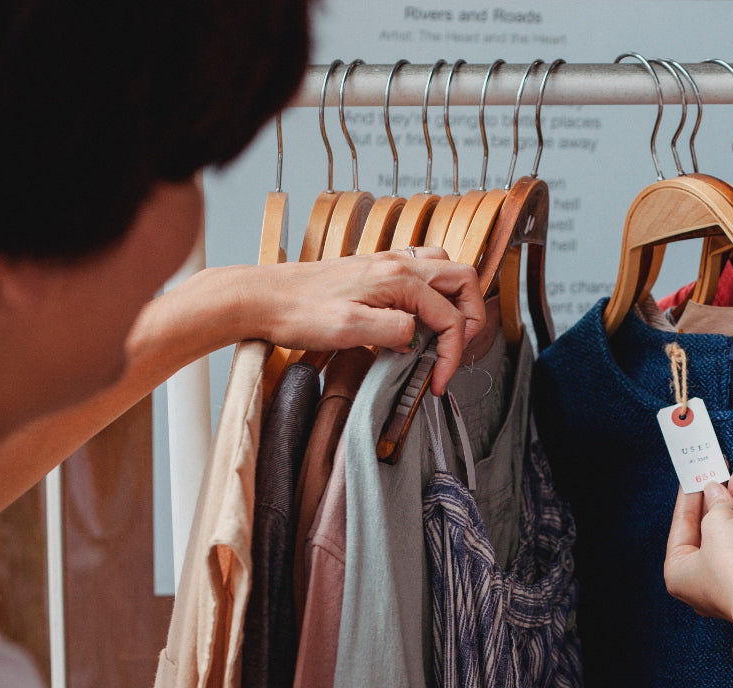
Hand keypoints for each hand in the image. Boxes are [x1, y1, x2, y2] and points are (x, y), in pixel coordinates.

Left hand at [215, 247, 486, 394]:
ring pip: (446, 271)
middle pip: (463, 280)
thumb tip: (420, 337)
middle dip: (470, 318)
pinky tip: (418, 317)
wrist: (262, 297)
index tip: (439, 380)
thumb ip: (395, 330)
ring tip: (445, 333)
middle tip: (456, 351)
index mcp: (398, 278)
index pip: (450, 316)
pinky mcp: (376, 271)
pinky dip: (434, 293)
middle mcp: (398, 264)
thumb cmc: (298, 312)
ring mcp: (388, 263)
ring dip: (456, 301)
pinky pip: (423, 272)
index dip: (453, 353)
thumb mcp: (349, 329)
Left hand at [664, 470, 732, 625]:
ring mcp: (727, 576)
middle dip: (713, 499)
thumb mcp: (716, 525)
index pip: (680, 526)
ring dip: (732, 504)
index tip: (693, 475)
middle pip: (704, 528)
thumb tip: (715, 490)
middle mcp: (700, 576)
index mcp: (678, 571)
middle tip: (717, 472)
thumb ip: (715, 504)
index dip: (688, 498)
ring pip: (727, 532)